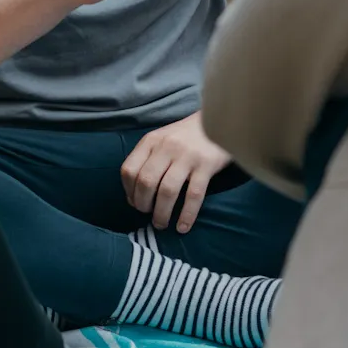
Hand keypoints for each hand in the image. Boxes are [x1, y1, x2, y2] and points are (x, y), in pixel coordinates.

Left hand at [121, 112, 233, 233]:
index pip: (129, 170)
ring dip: (162, 213)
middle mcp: (166, 147)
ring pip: (167, 191)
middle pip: (146, 182)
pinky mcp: (206, 165)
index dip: (128, 192)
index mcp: (151, 141)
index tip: (135, 203)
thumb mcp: (161, 140)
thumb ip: (147, 161)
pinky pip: (193, 195)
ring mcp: (187, 156)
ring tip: (161, 224)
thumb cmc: (185, 136)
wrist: (218, 121)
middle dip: (143, 205)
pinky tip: (183, 227)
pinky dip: (186, 215)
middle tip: (149, 216)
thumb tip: (133, 195)